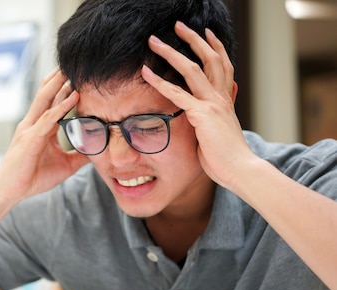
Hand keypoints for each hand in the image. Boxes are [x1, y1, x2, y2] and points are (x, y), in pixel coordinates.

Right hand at [0, 68, 88, 203]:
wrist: (9, 191)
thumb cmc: (31, 178)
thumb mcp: (64, 166)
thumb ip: (78, 156)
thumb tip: (97, 151)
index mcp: (40, 128)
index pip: (52, 101)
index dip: (63, 87)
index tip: (77, 74)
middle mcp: (33, 123)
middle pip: (47, 93)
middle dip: (60, 77)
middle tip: (74, 60)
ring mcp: (30, 129)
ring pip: (46, 99)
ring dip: (61, 83)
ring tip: (73, 69)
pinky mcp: (31, 138)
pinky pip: (49, 118)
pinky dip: (62, 106)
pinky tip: (74, 96)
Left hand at [141, 21, 256, 191]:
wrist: (239, 169)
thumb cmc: (226, 157)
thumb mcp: (220, 132)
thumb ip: (216, 118)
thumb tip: (217, 110)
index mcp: (225, 100)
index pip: (223, 66)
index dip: (215, 48)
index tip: (207, 34)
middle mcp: (220, 97)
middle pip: (209, 59)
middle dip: (193, 39)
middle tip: (179, 25)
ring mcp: (211, 104)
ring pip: (191, 68)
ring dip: (171, 52)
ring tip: (153, 41)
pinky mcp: (201, 114)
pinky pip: (176, 93)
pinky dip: (159, 82)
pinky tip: (145, 72)